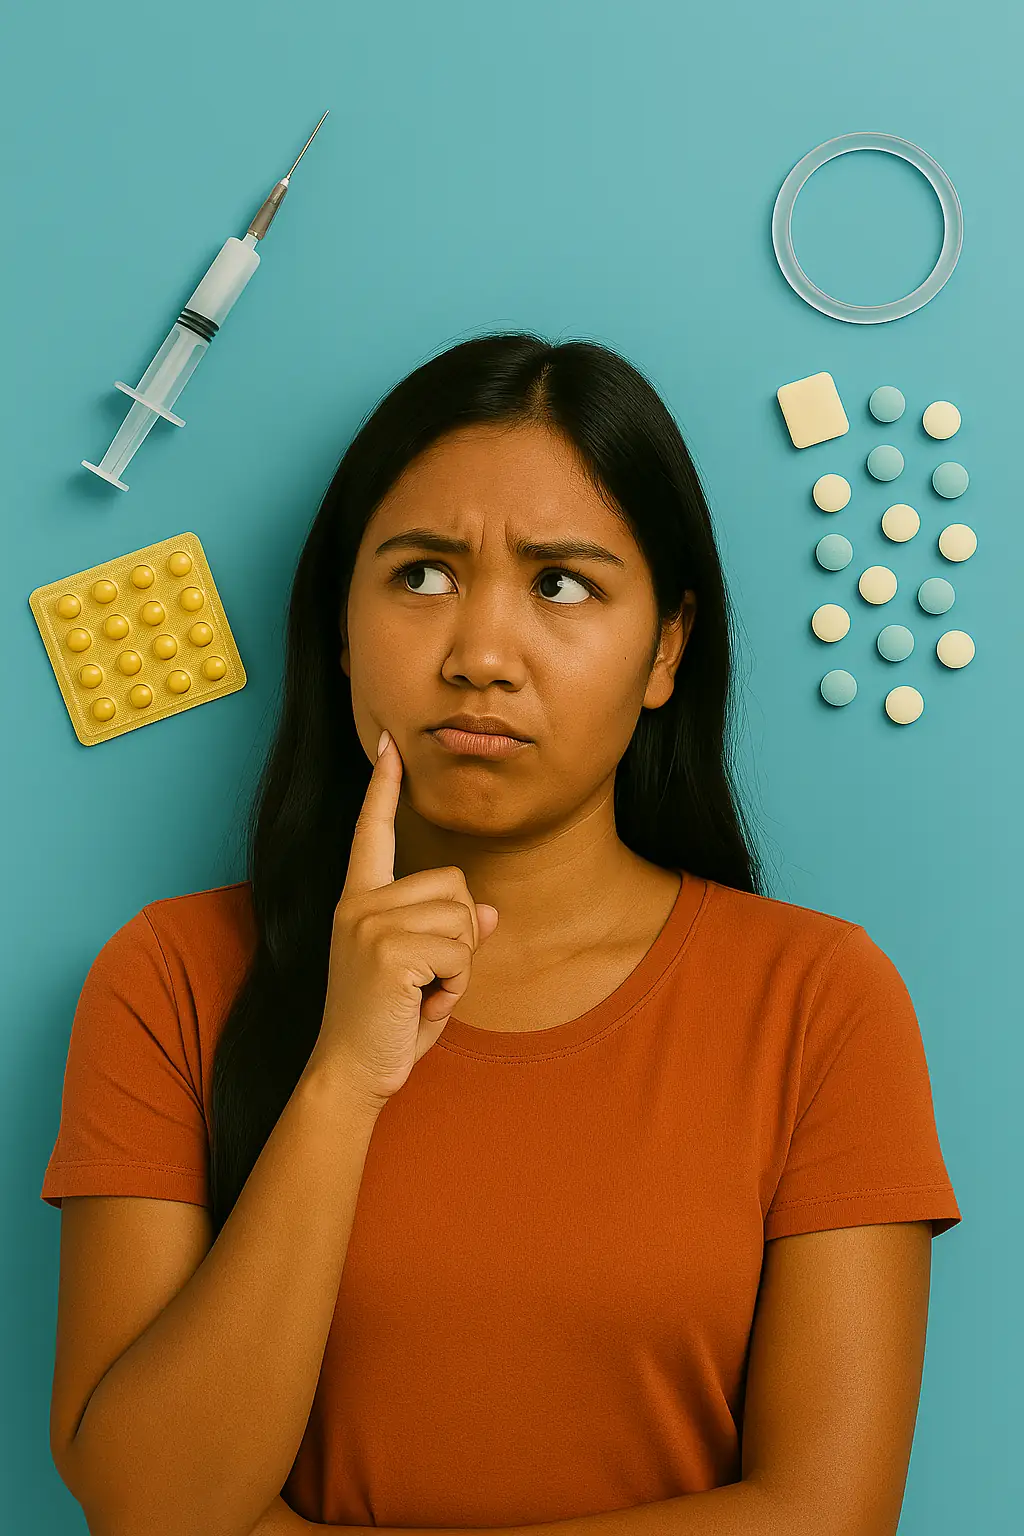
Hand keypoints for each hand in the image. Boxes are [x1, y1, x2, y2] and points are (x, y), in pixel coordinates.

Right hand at [306, 729, 498, 1109]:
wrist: (351, 1073)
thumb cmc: (387, 1024)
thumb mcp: (423, 973)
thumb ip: (450, 936)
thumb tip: (490, 914)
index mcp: (360, 900)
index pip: (373, 832)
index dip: (384, 787)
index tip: (390, 743)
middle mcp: (360, 904)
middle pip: (456, 885)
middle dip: (460, 936)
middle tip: (425, 980)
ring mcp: (370, 923)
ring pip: (464, 919)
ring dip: (459, 967)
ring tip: (421, 995)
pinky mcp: (389, 949)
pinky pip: (460, 952)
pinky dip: (455, 986)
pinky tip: (423, 1005)